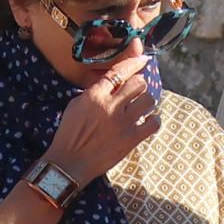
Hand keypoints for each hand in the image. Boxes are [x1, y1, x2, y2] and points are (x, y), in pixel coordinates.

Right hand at [39, 56, 163, 187]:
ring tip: (140, 107)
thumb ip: (95, 91)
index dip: (133, 63)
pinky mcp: (131, 139)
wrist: (69, 163)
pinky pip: (153, 123)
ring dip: (146, 101)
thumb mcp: (75, 105)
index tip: (143, 60)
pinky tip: (147, 121)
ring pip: (148, 100)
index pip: (118, 72)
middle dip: (138, 85)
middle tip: (135, 92)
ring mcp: (123, 123)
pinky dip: (153, 120)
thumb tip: (114, 82)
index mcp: (95, 96)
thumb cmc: (69, 134)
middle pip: (138, 83)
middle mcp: (111, 107)